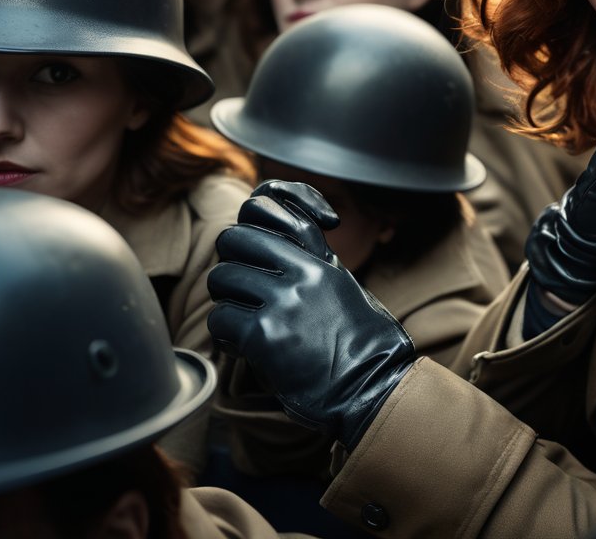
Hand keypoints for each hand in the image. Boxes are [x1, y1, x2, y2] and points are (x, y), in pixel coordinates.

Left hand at [208, 183, 414, 447]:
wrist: (374, 388)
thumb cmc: (365, 348)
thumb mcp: (346, 291)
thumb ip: (316, 269)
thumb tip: (290, 256)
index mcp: (322, 260)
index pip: (273, 207)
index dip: (256, 222)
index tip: (260, 248)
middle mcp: (303, 272)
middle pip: (235, 238)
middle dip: (229, 261)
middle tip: (238, 288)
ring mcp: (284, 301)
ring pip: (221, 278)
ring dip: (226, 302)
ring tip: (241, 322)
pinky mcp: (265, 335)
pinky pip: (221, 320)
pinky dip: (226, 337)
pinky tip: (243, 348)